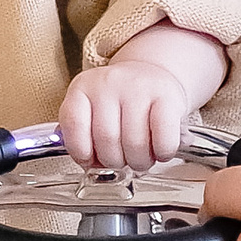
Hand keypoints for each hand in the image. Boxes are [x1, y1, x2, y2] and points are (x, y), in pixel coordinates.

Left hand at [60, 35, 214, 172]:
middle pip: (106, 139)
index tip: (92, 160)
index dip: (82, 151)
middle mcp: (108, 83)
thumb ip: (84, 138)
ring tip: (140, 157)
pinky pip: (163, 139)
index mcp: (82, 88)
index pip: (73, 124)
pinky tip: (159, 150)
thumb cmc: (120, 103)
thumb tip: (91, 166)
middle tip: (122, 159)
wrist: (151, 73)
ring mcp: (138, 88)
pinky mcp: (167, 96)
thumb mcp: (92, 112)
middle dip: (115, 162)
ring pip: (134, 143)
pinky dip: (162, 153)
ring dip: (139, 161)